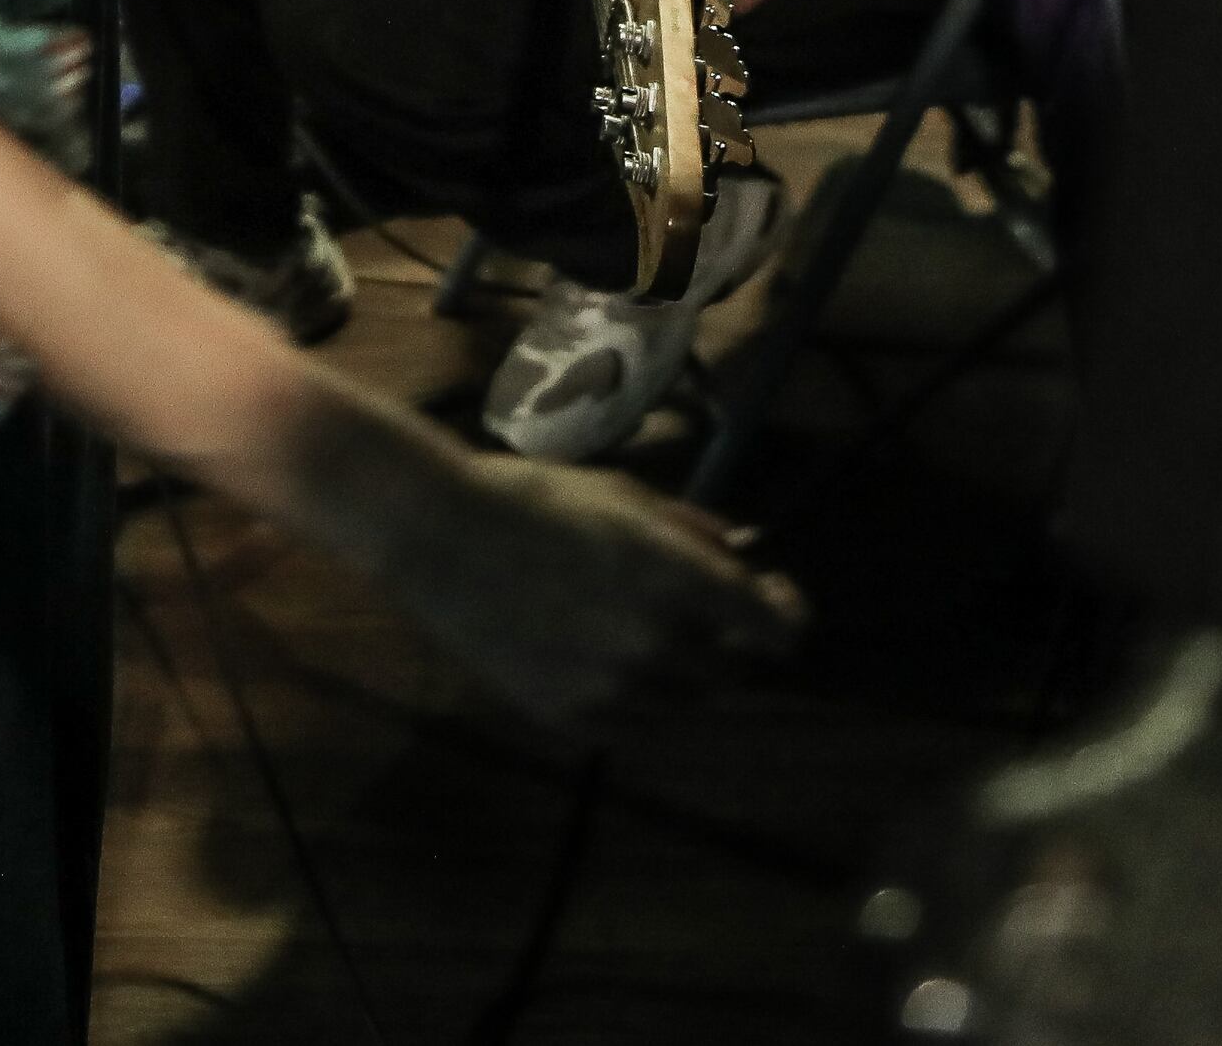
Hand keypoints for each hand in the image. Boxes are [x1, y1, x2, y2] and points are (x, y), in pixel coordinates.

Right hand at [369, 454, 801, 737]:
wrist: (438, 533)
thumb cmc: (532, 497)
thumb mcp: (622, 495)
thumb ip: (691, 530)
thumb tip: (740, 553)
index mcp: (675, 576)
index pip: (770, 626)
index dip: (783, 617)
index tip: (776, 604)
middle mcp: (654, 640)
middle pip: (729, 670)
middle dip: (725, 642)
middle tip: (701, 616)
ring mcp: (610, 684)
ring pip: (682, 703)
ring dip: (680, 675)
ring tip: (639, 633)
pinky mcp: (565, 714)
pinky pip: (630, 725)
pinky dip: (634, 701)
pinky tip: (604, 661)